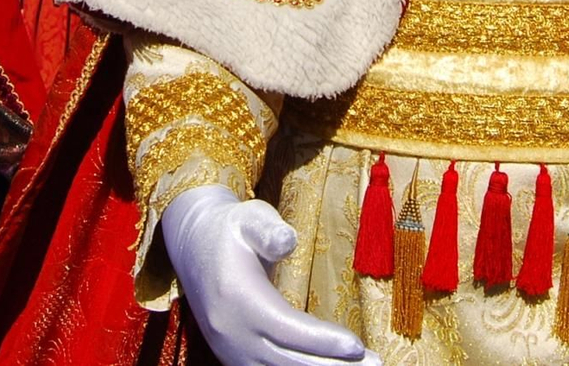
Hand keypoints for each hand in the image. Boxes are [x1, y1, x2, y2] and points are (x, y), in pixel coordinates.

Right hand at [161, 185, 378, 365]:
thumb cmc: (233, 228)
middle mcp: (231, 332)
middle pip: (286, 360)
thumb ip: (268, 229)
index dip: (321, 341)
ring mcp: (230, 350)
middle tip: (375, 365)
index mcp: (237, 297)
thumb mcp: (249, 217)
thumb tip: (288, 241)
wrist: (194, 246)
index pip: (285, 327)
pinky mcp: (234, 358)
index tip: (357, 346)